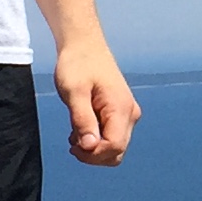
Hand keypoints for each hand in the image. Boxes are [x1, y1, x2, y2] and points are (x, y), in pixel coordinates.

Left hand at [54, 38, 139, 166]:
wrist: (84, 46)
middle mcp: (130, 114)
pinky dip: (96, 141)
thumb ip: (83, 120)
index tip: (73, 146)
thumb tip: (90, 146)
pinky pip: (112, 137)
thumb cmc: (78, 65)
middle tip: (71, 143)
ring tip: (74, 135)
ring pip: (115, 147)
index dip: (93, 154)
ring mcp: (127, 114)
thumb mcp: (74, 92)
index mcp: (121, 108)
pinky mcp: (121, 113)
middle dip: (93, 154)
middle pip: (117, 151)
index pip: (114, 146)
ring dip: (94, 149)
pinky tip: (80, 129)